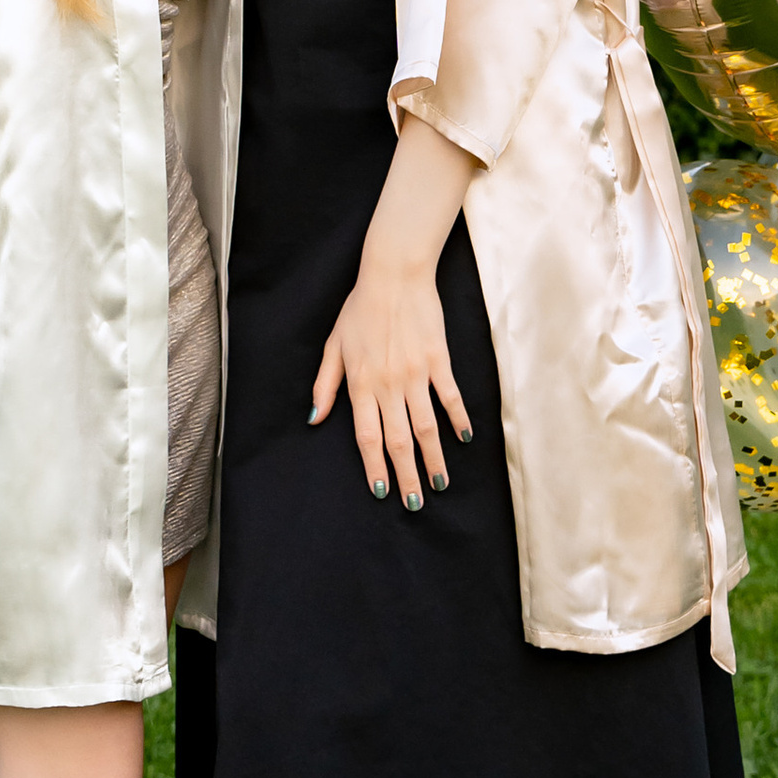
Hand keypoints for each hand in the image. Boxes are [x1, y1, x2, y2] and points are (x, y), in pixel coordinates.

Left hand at [312, 253, 472, 511]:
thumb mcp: (333, 345)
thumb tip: (314, 418)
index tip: (381, 492)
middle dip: (407, 475)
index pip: (367, 436)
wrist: (394, 275)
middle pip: (399, 439)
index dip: (375, 466)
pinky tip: (463, 439)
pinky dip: (458, 419)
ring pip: (426, 426)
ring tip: (440, 483)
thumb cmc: (360, 309)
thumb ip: (325, 384)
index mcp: (360, 383)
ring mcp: (415, 373)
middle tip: (416, 503)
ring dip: (434, 457)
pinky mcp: (438, 360)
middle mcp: (388, 384)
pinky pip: (450, 396)